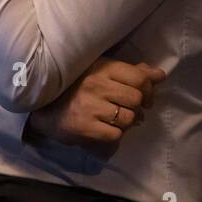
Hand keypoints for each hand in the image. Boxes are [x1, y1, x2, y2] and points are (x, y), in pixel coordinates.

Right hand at [25, 59, 166, 149]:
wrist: (43, 107)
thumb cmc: (76, 87)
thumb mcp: (100, 71)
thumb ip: (131, 72)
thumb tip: (159, 75)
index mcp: (102, 67)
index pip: (139, 77)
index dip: (149, 89)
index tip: (145, 96)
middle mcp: (97, 85)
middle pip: (137, 98)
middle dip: (138, 107)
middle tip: (130, 109)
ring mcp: (90, 106)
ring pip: (128, 118)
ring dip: (127, 122)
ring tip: (117, 119)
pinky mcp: (85, 127)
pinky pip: (115, 134)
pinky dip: (114, 134)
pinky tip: (105, 128)